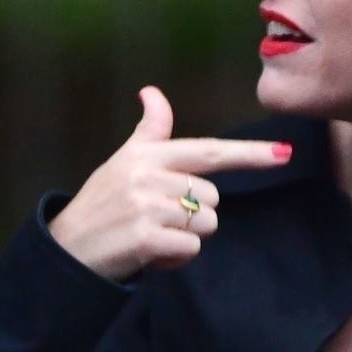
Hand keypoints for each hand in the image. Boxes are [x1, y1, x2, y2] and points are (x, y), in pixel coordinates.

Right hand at [48, 87, 290, 283]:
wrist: (68, 247)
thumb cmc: (102, 204)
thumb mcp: (123, 162)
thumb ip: (150, 133)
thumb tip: (152, 92)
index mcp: (148, 155)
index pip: (209, 151)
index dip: (249, 153)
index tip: (284, 152)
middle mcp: (148, 176)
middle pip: (212, 199)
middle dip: (194, 216)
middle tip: (156, 220)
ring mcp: (147, 206)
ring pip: (205, 226)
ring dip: (185, 238)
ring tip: (151, 234)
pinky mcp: (146, 237)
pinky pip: (190, 250)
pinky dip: (175, 259)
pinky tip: (149, 253)